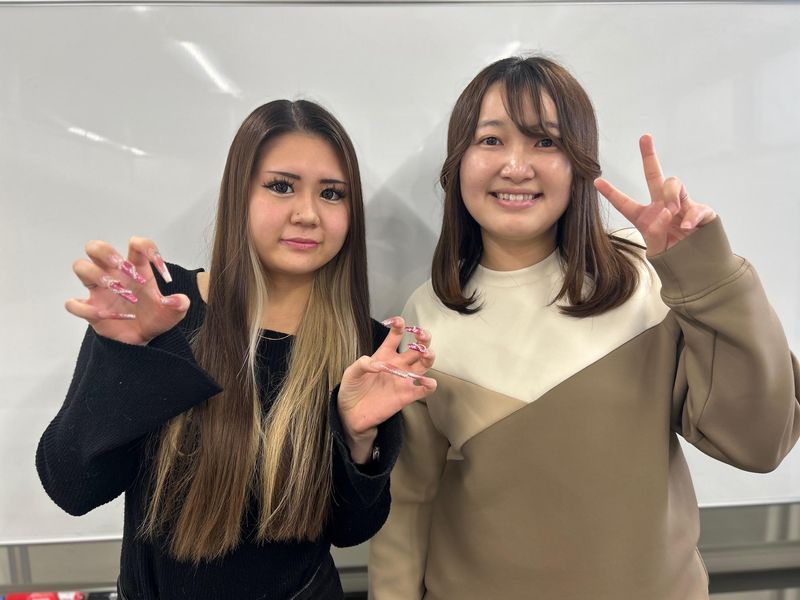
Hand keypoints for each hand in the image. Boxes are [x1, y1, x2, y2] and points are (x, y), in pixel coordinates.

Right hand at [64, 237, 188, 344]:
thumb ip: (178, 305)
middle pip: (96, 247)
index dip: (147, 248)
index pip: (136, 244)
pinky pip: (73, 303)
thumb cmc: (154, 317)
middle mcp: (114, 273)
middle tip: (123, 268)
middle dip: (107, 252)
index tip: (162, 270)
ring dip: (97, 275)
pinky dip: (86, 308)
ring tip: (116, 289)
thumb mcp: (173, 313)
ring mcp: (99, 290)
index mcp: (136, 268)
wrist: (142, 339)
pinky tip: (106, 315)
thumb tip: (179, 301)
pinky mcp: (89, 308)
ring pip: (80, 266)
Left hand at [337, 316, 436, 462]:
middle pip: (416, 348)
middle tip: (421, 335)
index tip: (399, 321)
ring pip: (424, 365)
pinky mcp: (406, 396)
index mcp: (384, 355)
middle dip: (422, 338)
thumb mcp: (351, 372)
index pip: (396, 336)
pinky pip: (423, 390)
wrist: (351, 414)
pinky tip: (427, 381)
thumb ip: (363, 363)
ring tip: (426, 353)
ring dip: (429, 356)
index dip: (399, 326)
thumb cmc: (351, 389)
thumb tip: (379, 364)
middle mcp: (397, 365)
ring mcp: (403, 380)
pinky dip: (429, 385)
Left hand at [594, 134, 716, 255]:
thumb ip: (655, 234)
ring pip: (672, 183)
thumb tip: (666, 214)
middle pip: (654, 175)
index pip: (625, 203)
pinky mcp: (700, 210)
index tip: (597, 181)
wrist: (697, 265)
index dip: (611, 193)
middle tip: (644, 137)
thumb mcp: (656, 251)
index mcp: (645, 217)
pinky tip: (686, 226)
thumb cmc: (673, 257)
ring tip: (671, 213)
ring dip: (670, 196)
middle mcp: (662, 206)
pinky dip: (690, 215)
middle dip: (649, 155)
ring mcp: (682, 205)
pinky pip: (694, 205)